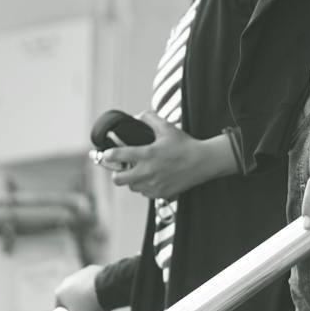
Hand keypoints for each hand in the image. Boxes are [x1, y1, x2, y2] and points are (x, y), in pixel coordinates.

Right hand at [53, 265, 104, 310]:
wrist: (108, 286)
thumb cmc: (90, 303)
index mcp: (60, 292)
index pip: (61, 309)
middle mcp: (68, 281)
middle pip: (75, 301)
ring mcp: (81, 274)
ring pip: (85, 293)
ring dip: (92, 303)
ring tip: (102, 310)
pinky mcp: (93, 270)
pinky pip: (93, 284)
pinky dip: (98, 292)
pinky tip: (106, 298)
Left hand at [98, 115, 221, 199]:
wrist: (203, 162)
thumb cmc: (185, 145)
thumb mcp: (167, 128)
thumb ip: (150, 119)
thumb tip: (138, 116)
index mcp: (148, 154)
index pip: (119, 156)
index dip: (108, 155)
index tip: (106, 154)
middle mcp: (148, 171)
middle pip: (118, 179)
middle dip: (116, 174)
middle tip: (121, 169)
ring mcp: (153, 185)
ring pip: (131, 187)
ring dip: (132, 180)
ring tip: (140, 172)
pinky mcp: (160, 194)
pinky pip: (145, 193)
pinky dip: (145, 186)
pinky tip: (152, 178)